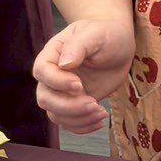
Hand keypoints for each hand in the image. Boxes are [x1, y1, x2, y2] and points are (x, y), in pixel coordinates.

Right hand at [33, 19, 135, 133]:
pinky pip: (69, 122)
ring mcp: (62, 92)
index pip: (42, 71)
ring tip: (101, 112)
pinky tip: (99, 121)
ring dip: (78, 118)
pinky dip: (82, 126)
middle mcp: (52, 75)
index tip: (79, 84)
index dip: (57, 82)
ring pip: (56, 114)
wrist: (119, 46)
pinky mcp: (74, 104)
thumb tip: (64, 64)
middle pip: (45, 98)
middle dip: (68, 106)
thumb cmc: (105, 35)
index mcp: (52, 54)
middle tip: (94, 103)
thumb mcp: (95, 34)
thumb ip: (78, 46)